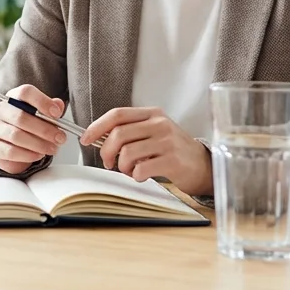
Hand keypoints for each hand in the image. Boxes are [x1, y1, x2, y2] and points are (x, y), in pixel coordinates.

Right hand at [0, 84, 67, 173]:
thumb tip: (58, 105)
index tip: (57, 114)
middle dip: (44, 129)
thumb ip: (52, 109)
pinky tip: (39, 155)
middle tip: (60, 138)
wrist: (13, 148)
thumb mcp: (43, 116)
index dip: (42, 102)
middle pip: (21, 116)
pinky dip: (28, 155)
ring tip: (52, 148)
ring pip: (16, 135)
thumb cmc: (30, 128)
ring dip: (38, 144)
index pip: (25, 92)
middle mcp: (1, 110)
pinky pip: (10, 151)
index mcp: (14, 98)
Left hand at [80, 108, 212, 194]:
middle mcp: (159, 124)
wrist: (203, 165)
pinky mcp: (172, 160)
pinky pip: (141, 169)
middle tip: (108, 162)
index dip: (97, 127)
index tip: (85, 139)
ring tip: (129, 170)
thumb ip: (130, 132)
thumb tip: (99, 139)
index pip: (117, 115)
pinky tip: (142, 176)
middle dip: (106, 152)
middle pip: (118, 134)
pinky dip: (135, 176)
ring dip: (122, 166)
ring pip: (127, 153)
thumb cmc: (173, 150)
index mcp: (152, 114)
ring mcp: (167, 141)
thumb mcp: (154, 132)